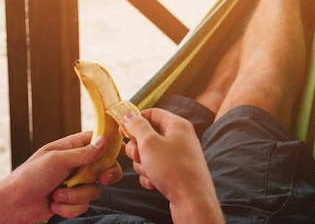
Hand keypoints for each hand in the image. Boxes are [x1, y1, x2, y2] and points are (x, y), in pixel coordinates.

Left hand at [0, 131, 121, 223]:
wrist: (14, 205)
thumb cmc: (30, 176)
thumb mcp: (56, 160)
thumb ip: (82, 153)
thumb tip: (104, 141)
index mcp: (70, 147)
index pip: (97, 140)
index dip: (112, 144)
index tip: (124, 153)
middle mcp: (75, 164)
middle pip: (104, 167)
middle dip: (105, 175)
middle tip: (102, 179)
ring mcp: (74, 183)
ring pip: (94, 190)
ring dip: (76, 196)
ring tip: (57, 195)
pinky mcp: (71, 200)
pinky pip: (84, 205)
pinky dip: (69, 208)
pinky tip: (53, 205)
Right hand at [122, 108, 223, 223]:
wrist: (193, 202)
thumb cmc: (172, 169)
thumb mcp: (149, 143)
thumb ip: (137, 126)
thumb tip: (128, 114)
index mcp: (177, 125)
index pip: (151, 113)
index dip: (135, 120)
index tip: (122, 131)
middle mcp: (180, 138)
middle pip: (149, 135)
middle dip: (137, 147)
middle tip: (137, 156)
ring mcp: (179, 156)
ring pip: (150, 153)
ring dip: (143, 164)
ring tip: (148, 172)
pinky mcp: (178, 172)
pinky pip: (157, 168)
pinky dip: (151, 175)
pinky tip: (153, 183)